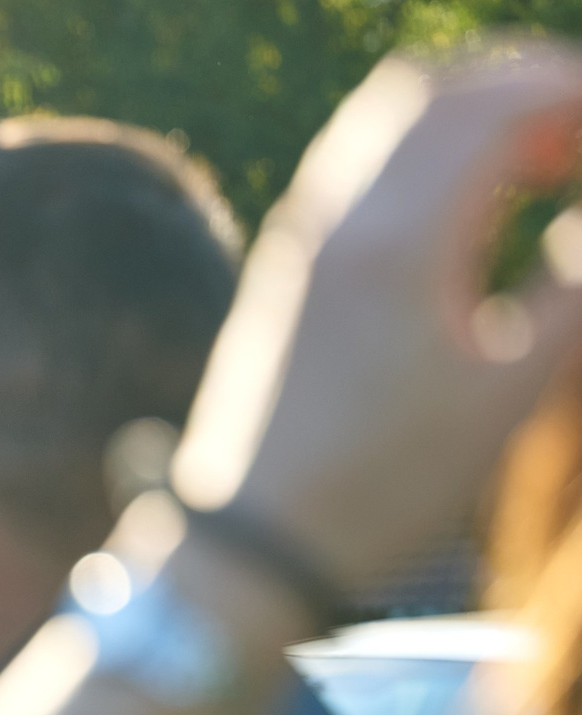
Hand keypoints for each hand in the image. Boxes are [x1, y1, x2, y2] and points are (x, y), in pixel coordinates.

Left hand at [172, 38, 581, 590]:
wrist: (248, 545)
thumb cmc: (382, 487)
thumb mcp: (510, 397)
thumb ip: (573, 298)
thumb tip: (578, 231)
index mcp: (397, 242)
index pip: (491, 108)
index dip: (567, 94)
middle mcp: (335, 223)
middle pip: (434, 93)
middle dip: (523, 86)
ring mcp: (298, 243)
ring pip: (385, 122)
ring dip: (470, 114)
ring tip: (545, 156)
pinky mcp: (284, 273)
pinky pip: (355, 167)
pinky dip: (422, 152)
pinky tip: (470, 202)